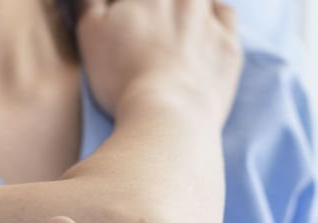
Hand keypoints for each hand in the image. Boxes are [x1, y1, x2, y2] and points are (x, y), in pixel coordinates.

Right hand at [77, 0, 242, 122]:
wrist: (167, 116)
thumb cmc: (122, 78)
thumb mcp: (90, 33)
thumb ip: (89, 2)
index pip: (137, 0)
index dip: (128, 12)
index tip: (128, 27)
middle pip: (167, 2)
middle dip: (157, 11)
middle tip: (147, 35)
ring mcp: (208, 18)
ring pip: (198, 1)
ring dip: (186, 10)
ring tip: (175, 33)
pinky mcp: (228, 43)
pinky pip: (225, 15)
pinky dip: (215, 17)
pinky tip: (204, 32)